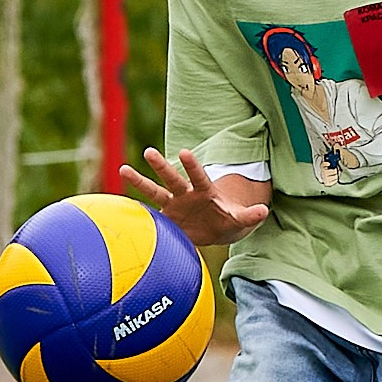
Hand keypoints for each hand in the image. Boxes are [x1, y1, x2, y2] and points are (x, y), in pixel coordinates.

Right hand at [118, 147, 270, 244]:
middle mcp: (186, 194)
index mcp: (205, 191)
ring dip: (139, 181)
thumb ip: (250, 215)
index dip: (192, 165)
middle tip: (149, 151)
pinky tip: (117, 205)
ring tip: (123, 169)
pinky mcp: (165, 217)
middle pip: (172, 177)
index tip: (184, 152)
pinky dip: (136, 211)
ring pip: (154, 191)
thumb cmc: (228, 221)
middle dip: (161, 166)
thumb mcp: (240, 219)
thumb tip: (264, 211)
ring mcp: (174, 204)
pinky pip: (149, 212)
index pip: (198, 176)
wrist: (216, 229)